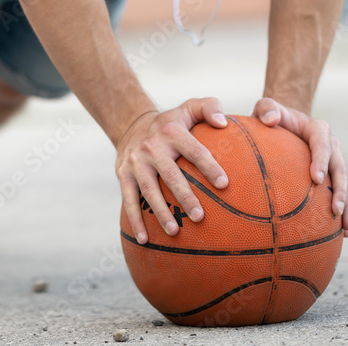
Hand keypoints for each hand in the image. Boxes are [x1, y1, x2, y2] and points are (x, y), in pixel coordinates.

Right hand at [116, 97, 228, 244]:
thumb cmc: (171, 122)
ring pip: (149, 189)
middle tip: (199, 217)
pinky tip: (145, 239)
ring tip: (175, 232)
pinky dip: (135, 220)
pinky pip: (128, 199)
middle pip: (170, 174)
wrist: (131, 123)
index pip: (194, 150)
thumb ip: (209, 107)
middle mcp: (152, 146)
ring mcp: (136, 161)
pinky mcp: (123, 174)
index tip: (224, 184)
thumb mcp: (188, 107)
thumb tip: (223, 123)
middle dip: (184, 196)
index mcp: (172, 132)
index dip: (209, 166)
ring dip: (161, 212)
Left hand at [253, 98, 347, 237]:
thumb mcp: (267, 108)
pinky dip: (345, 211)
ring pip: (347, 184)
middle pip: (340, 168)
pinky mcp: (333, 176)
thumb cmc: (272, 116)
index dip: (322, 160)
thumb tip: (269, 119)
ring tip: (345, 228)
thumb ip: (267, 109)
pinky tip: (343, 233)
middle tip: (335, 210)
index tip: (316, 180)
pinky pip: (343, 194)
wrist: (284, 122)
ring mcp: (335, 162)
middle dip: (341, 190)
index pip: (323, 144)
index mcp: (318, 129)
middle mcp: (331, 145)